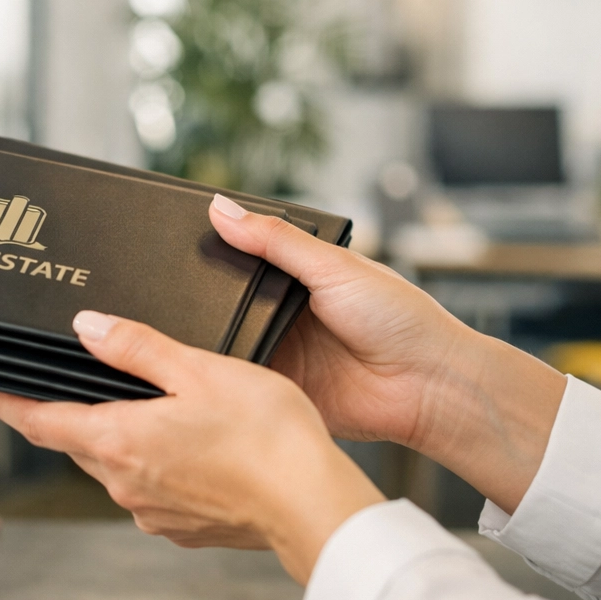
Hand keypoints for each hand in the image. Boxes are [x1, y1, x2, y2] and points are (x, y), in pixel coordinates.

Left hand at [0, 311, 383, 583]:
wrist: (313, 504)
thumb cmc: (266, 435)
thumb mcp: (198, 369)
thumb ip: (136, 347)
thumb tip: (86, 326)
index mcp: (118, 441)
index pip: (38, 421)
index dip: (4, 402)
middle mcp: (125, 484)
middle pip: (78, 440)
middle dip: (74, 411)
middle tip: (85, 379)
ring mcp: (152, 512)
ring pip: (117, 464)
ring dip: (123, 436)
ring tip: (160, 407)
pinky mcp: (182, 528)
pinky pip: (152, 488)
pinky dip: (159, 463)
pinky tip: (195, 445)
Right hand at [207, 194, 566, 512]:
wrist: (430, 387)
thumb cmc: (402, 319)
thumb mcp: (334, 266)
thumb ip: (276, 239)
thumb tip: (222, 209)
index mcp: (300, 275)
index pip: (242, 258)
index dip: (214, 251)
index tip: (174, 242)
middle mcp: (286, 313)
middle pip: (227, 302)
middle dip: (204, 299)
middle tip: (170, 289)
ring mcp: (282, 353)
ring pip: (228, 342)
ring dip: (214, 338)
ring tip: (189, 327)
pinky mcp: (281, 390)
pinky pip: (241, 382)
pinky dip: (228, 375)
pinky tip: (211, 365)